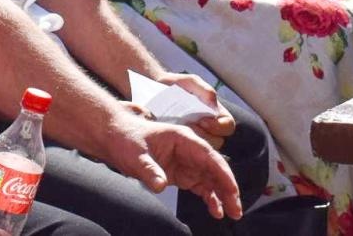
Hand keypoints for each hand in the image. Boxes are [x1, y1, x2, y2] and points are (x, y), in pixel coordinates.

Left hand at [102, 117, 242, 219]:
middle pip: (216, 169)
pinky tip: (215, 211)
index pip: (210, 157)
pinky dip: (210, 198)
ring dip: (222, 196)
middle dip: (228, 189)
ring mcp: (187, 162)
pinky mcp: (182, 174)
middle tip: (236, 210)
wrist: (115, 138)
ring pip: (212, 179)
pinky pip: (201, 186)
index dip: (224, 174)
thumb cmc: (126, 140)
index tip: (233, 191)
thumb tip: (161, 186)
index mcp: (183, 139)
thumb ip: (149, 170)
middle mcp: (189, 150)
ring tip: (230, 214)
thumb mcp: (135, 155)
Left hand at [153, 71, 235, 145]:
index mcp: (217, 114)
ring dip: (192, 139)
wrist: (155, 91)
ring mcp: (198, 138)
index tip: (202, 121)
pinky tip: (172, 134)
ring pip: (203, 148)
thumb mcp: (190, 82)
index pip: (228, 126)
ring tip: (178, 129)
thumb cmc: (177, 86)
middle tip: (187, 126)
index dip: (218, 126)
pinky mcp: (184, 144)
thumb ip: (204, 89)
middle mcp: (211, 129)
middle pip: (217, 141)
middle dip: (203, 135)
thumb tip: (213, 102)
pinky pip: (188, 150)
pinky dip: (182, 143)